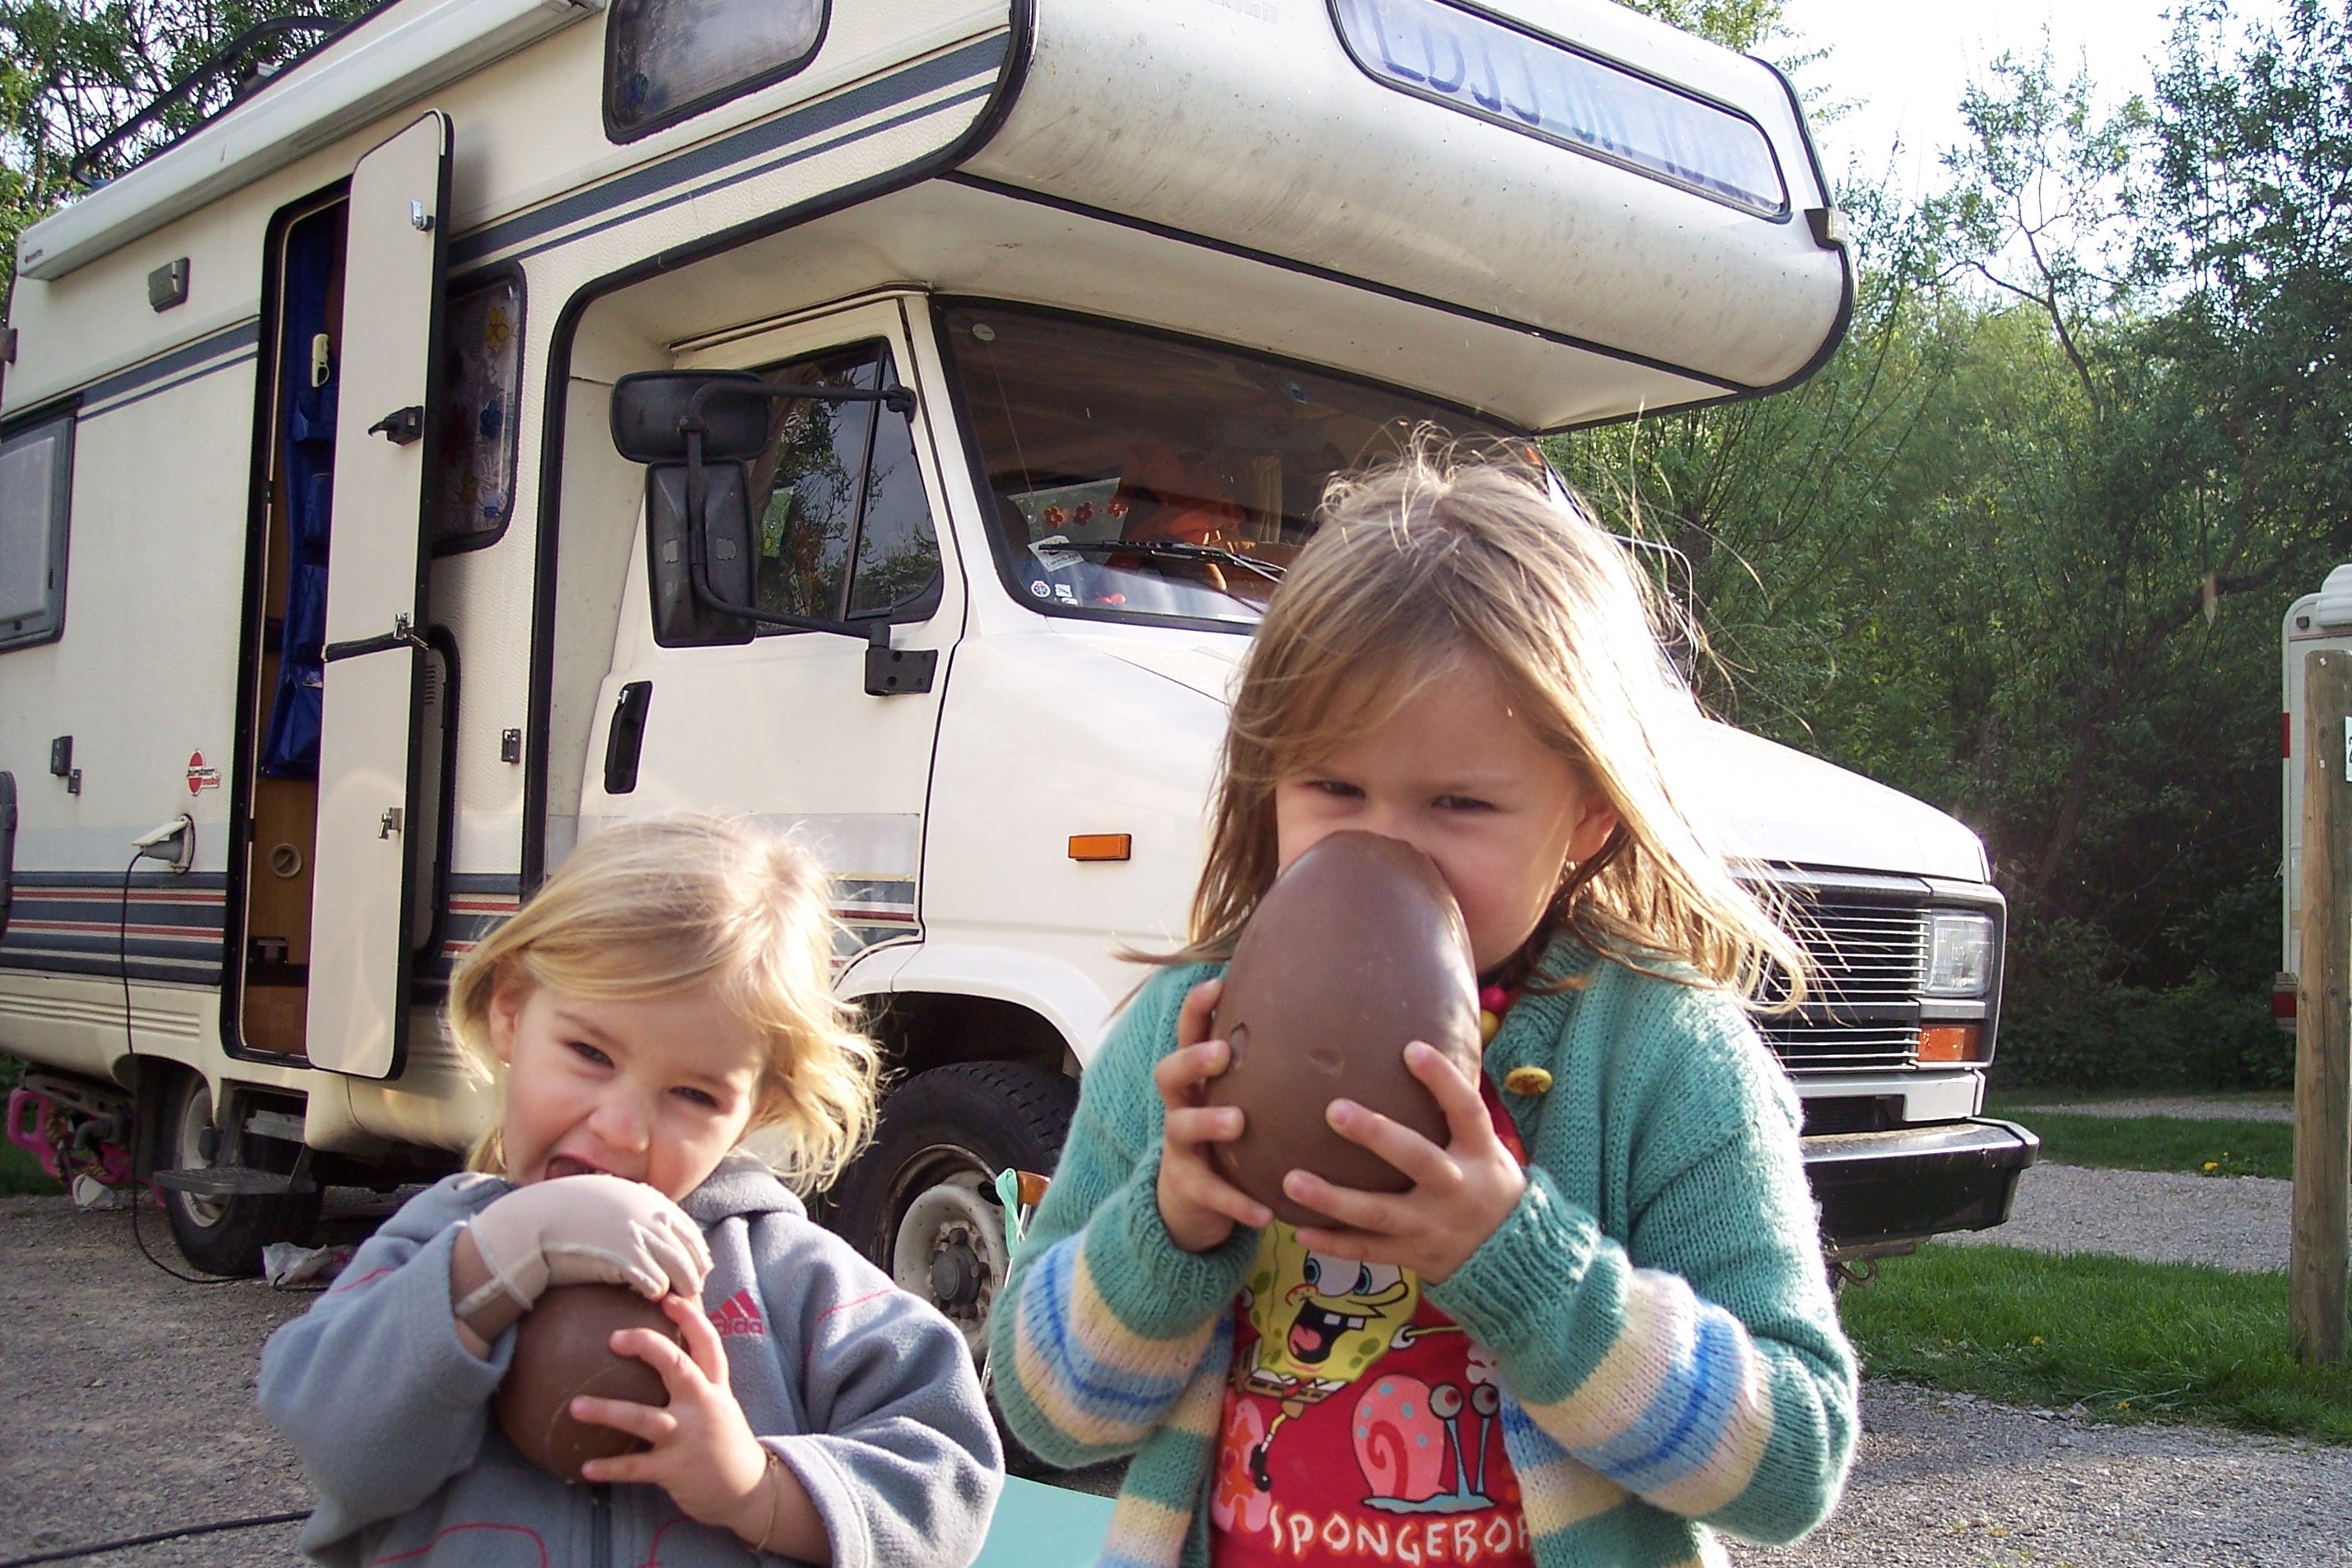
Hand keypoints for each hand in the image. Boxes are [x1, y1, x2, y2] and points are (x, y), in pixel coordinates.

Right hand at [464, 1173, 711, 1312]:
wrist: (532, 1223)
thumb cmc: (561, 1214)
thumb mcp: (603, 1197)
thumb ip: (629, 1207)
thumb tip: (645, 1221)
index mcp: (647, 1199)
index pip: (688, 1230)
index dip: (693, 1253)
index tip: (693, 1270)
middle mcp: (650, 1214)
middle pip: (691, 1251)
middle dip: (693, 1274)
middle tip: (689, 1294)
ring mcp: (641, 1236)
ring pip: (680, 1271)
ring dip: (679, 1290)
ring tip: (672, 1304)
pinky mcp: (627, 1260)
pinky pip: (657, 1285)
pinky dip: (656, 1295)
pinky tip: (646, 1300)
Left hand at [574, 1296, 829, 1560]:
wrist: (748, 1490)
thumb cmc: (723, 1440)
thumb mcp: (718, 1402)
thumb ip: (697, 1377)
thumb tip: (665, 1345)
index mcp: (715, 1386)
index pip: (707, 1342)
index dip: (689, 1317)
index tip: (667, 1297)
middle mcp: (704, 1406)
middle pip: (678, 1366)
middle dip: (647, 1347)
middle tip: (613, 1338)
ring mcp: (689, 1437)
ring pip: (645, 1419)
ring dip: (608, 1412)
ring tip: (575, 1406)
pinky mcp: (676, 1469)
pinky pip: (636, 1467)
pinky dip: (609, 1467)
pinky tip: (584, 1468)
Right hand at [1154, 978, 1272, 1252]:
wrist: (1192, 1201)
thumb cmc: (1232, 1135)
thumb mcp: (1243, 1098)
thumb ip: (1270, 1070)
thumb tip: (1336, 1027)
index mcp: (1197, 1080)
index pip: (1187, 1034)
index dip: (1196, 1008)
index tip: (1217, 983)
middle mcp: (1181, 1106)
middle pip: (1169, 1072)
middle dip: (1193, 1059)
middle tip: (1222, 1053)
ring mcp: (1180, 1148)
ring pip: (1181, 1127)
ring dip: (1208, 1121)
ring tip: (1236, 1123)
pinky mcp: (1189, 1187)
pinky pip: (1211, 1193)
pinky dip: (1237, 1202)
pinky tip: (1265, 1213)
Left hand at [1282, 1041, 1525, 1283]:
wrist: (1513, 1260)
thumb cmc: (1487, 1185)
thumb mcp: (1488, 1151)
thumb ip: (1454, 1117)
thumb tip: (1412, 1053)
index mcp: (1481, 1156)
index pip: (1467, 1111)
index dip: (1443, 1080)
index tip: (1411, 1048)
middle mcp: (1457, 1189)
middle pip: (1417, 1159)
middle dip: (1376, 1135)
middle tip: (1333, 1110)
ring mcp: (1433, 1226)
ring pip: (1380, 1213)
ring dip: (1333, 1199)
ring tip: (1291, 1181)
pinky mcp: (1414, 1255)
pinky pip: (1369, 1250)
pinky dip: (1334, 1244)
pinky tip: (1299, 1230)